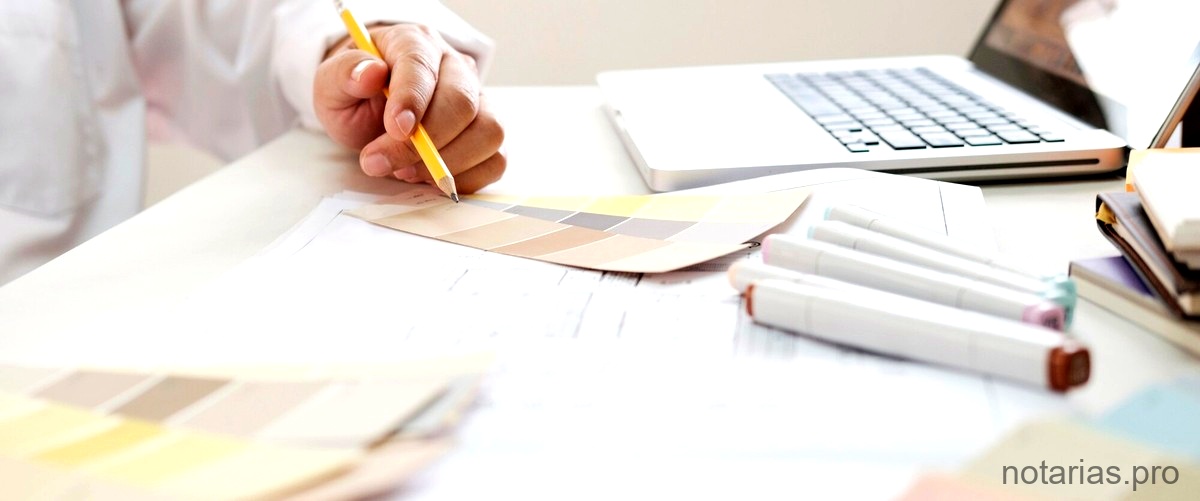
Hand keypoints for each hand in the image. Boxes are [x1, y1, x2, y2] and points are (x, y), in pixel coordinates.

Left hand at [314, 24, 504, 192]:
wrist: (370, 110)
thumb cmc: (355, 94)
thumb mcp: (332, 83)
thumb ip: (344, 74)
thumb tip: (369, 74)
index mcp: (415, 43)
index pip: (422, 65)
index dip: (412, 99)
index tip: (395, 129)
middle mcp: (455, 67)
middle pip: (463, 102)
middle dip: (425, 143)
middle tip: (379, 162)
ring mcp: (478, 100)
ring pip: (489, 132)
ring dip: (447, 162)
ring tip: (405, 170)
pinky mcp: (486, 134)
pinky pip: (496, 161)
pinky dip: (464, 178)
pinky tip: (428, 176)